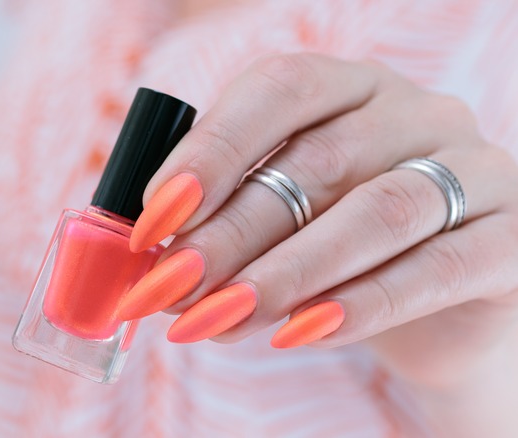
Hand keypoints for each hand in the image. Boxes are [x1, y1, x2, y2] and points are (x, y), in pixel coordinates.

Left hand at [116, 53, 517, 433]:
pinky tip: (300, 333)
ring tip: (221, 318)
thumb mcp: (278, 219)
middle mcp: (415, 112)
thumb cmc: (337, 245)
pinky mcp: (509, 238)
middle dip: (233, 232)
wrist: (437, 304)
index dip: (211, 150)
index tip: (154, 217)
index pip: (279, 89)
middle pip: (318, 161)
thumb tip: (155, 263)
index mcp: (350, 87)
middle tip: (173, 287)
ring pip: (378, 211)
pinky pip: (436, 268)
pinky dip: (361, 305)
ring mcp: (474, 168)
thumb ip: (223, 222)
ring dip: (287, 271)